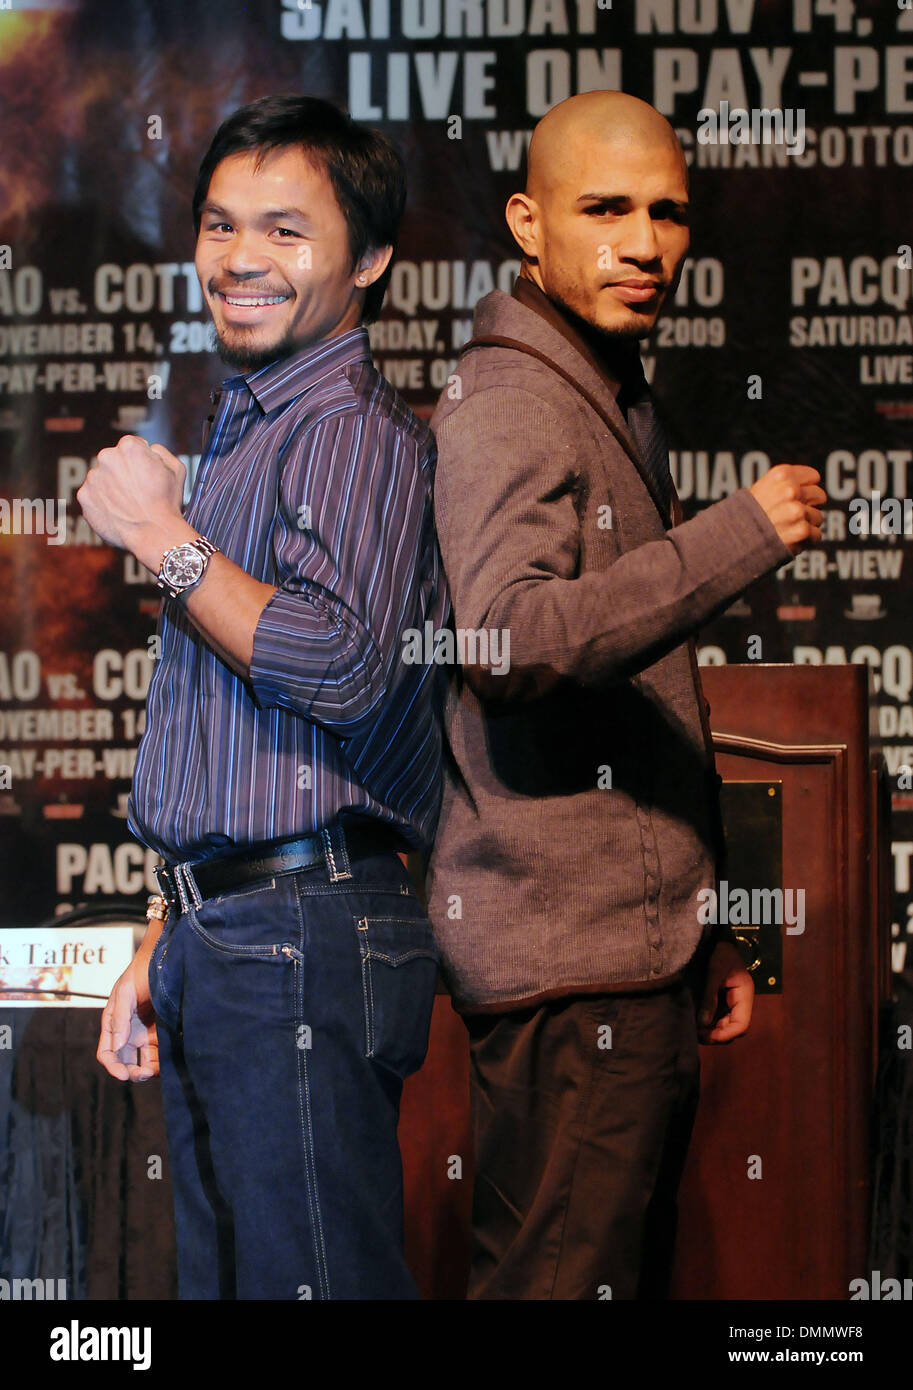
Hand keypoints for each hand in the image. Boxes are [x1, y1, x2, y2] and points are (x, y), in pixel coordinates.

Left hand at [77, 435, 185, 550]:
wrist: (153, 533)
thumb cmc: (167, 502)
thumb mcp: (176, 469)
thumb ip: (160, 451)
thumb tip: (149, 449)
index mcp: (129, 446)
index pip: (130, 446)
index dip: (140, 460)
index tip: (145, 475)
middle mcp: (107, 457)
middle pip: (113, 460)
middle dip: (122, 472)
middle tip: (136, 492)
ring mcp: (93, 477)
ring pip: (101, 478)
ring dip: (111, 488)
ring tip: (128, 505)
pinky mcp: (84, 497)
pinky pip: (92, 496)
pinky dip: (102, 503)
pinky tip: (117, 513)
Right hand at [97, 951, 158, 1081]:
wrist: (164, 960)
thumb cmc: (140, 972)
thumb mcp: (125, 992)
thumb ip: (120, 1017)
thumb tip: (118, 1044)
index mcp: (114, 1024)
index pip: (107, 1052)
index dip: (113, 1066)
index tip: (123, 1075)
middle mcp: (129, 1032)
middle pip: (125, 1061)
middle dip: (131, 1072)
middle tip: (142, 1074)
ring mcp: (146, 1033)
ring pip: (144, 1061)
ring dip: (147, 1070)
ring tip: (154, 1071)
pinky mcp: (162, 1032)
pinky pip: (160, 1053)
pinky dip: (161, 1062)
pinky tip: (167, 1064)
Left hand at [697, 940, 753, 1043]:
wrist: (717, 940)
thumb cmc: (720, 952)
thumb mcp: (714, 973)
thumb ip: (710, 997)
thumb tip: (703, 1023)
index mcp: (744, 995)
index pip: (741, 1025)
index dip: (725, 1034)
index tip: (706, 1036)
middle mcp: (740, 1002)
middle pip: (733, 1028)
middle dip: (716, 1035)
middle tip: (696, 1034)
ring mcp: (731, 1002)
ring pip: (725, 1025)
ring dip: (711, 1030)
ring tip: (694, 1030)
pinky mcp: (722, 1000)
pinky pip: (718, 1017)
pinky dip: (708, 1022)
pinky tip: (695, 1022)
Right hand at [749, 463, 825, 554]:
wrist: (733, 542)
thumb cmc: (747, 517)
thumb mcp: (762, 489)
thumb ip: (785, 483)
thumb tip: (813, 481)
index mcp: (781, 474)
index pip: (813, 478)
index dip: (804, 490)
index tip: (791, 500)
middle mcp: (790, 490)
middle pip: (819, 496)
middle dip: (808, 507)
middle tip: (787, 517)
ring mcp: (796, 511)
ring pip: (817, 517)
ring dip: (805, 526)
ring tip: (784, 530)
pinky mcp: (802, 530)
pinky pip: (816, 535)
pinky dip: (804, 542)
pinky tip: (787, 540)